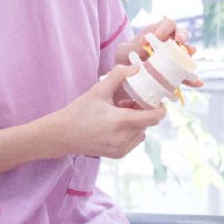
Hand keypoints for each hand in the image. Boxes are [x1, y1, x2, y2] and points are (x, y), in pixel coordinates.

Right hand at [46, 65, 167, 158]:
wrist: (62, 135)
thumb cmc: (79, 111)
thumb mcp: (98, 90)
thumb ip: (118, 76)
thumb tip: (137, 68)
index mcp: (121, 122)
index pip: (154, 117)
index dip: (161, 109)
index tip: (158, 100)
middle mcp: (123, 138)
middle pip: (147, 123)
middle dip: (144, 112)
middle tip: (131, 102)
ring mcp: (121, 149)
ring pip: (142, 133)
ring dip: (138, 123)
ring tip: (121, 114)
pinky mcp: (118, 155)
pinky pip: (134, 141)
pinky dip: (131, 132)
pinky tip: (116, 126)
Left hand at [116, 17, 204, 87]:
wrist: (121, 83)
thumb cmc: (121, 63)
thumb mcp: (124, 53)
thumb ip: (136, 45)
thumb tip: (148, 39)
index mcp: (153, 35)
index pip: (167, 24)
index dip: (172, 28)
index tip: (172, 37)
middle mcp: (164, 44)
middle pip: (180, 34)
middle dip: (183, 37)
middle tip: (183, 44)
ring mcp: (169, 58)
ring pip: (185, 54)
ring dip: (189, 58)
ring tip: (191, 65)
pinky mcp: (172, 73)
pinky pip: (184, 74)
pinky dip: (191, 79)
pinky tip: (197, 83)